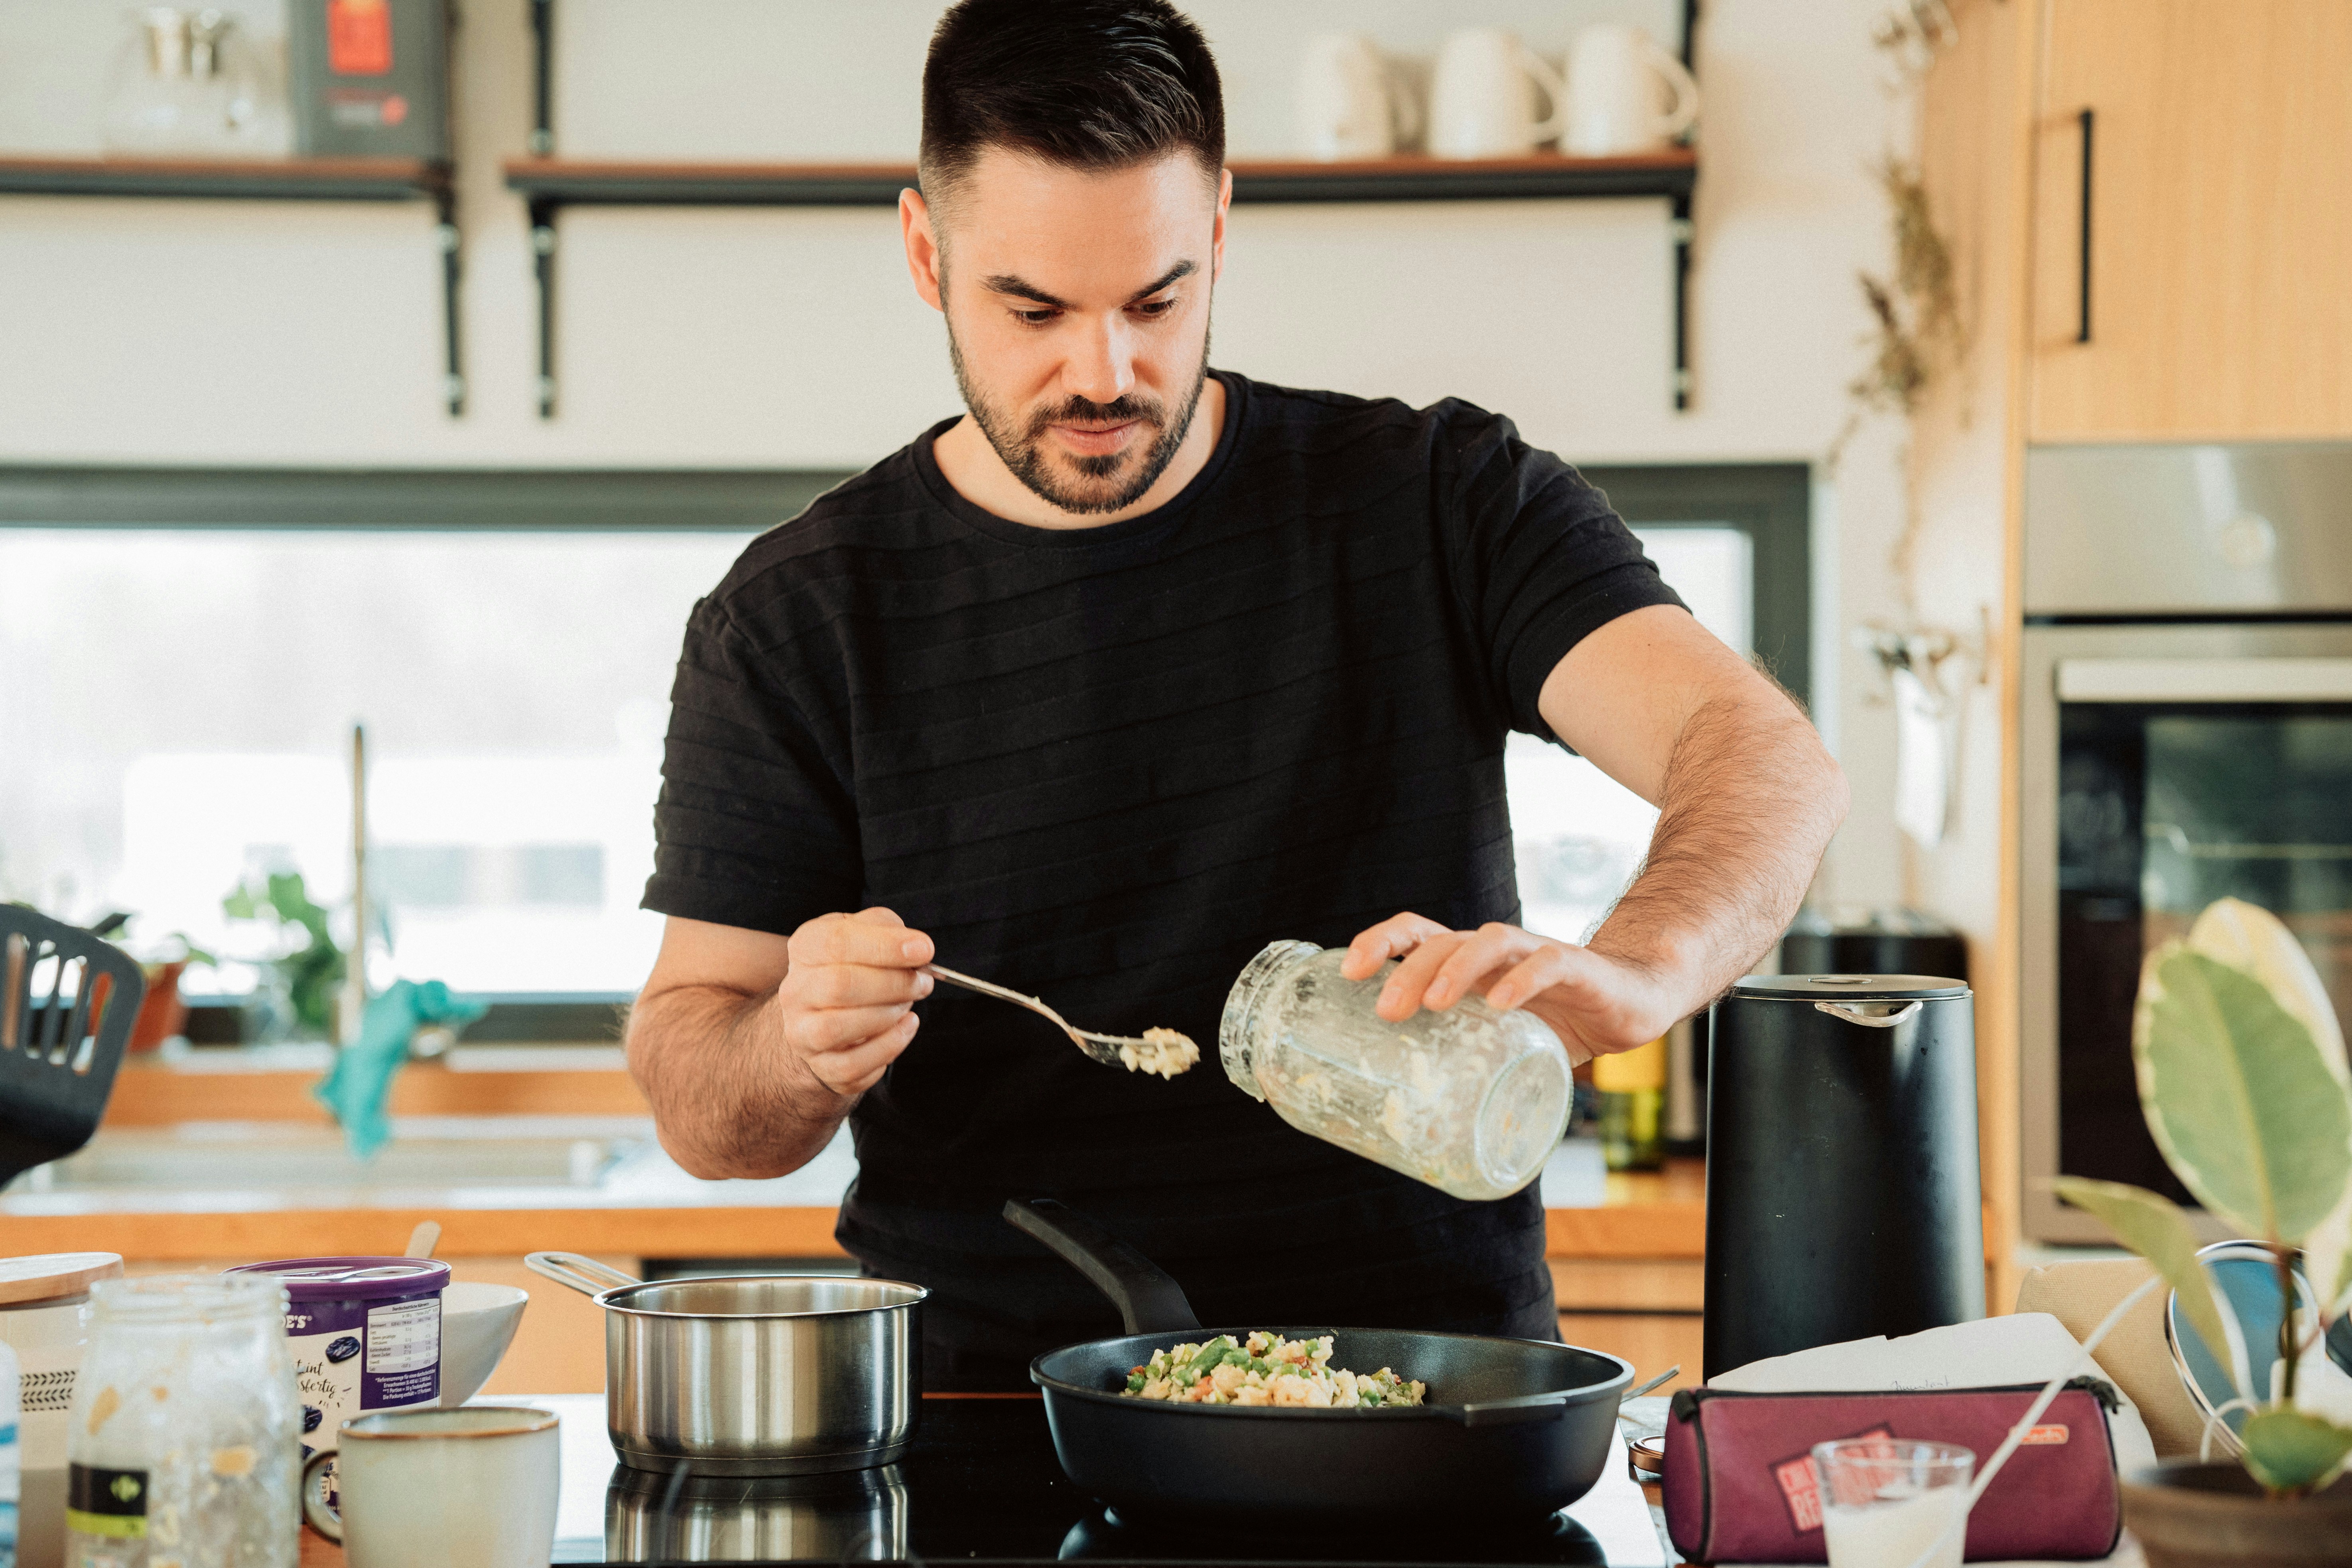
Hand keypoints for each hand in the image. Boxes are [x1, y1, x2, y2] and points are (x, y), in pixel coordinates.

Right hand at [773, 907, 934, 1097]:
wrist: (825, 1015)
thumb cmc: (852, 968)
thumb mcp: (864, 934)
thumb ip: (886, 929)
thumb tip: (915, 946)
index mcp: (805, 948)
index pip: (837, 942)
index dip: (885, 946)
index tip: (924, 950)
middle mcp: (795, 991)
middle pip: (839, 985)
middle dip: (894, 983)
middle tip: (924, 982)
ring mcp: (802, 1032)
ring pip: (838, 1027)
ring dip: (888, 1014)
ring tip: (908, 1003)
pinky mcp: (822, 1066)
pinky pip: (853, 1064)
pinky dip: (889, 1046)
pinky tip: (906, 1026)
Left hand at [1340, 912, 1683, 1063]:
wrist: (1632, 1001)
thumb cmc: (1557, 1022)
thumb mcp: (1502, 1046)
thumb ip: (1467, 1071)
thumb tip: (1414, 1136)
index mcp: (1469, 965)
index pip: (1415, 934)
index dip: (1379, 943)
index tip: (1347, 971)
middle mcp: (1495, 952)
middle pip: (1442, 941)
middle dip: (1408, 970)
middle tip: (1386, 1011)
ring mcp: (1534, 954)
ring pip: (1488, 942)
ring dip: (1456, 967)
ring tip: (1434, 1003)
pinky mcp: (1577, 968)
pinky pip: (1547, 963)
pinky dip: (1521, 980)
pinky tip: (1500, 1003)